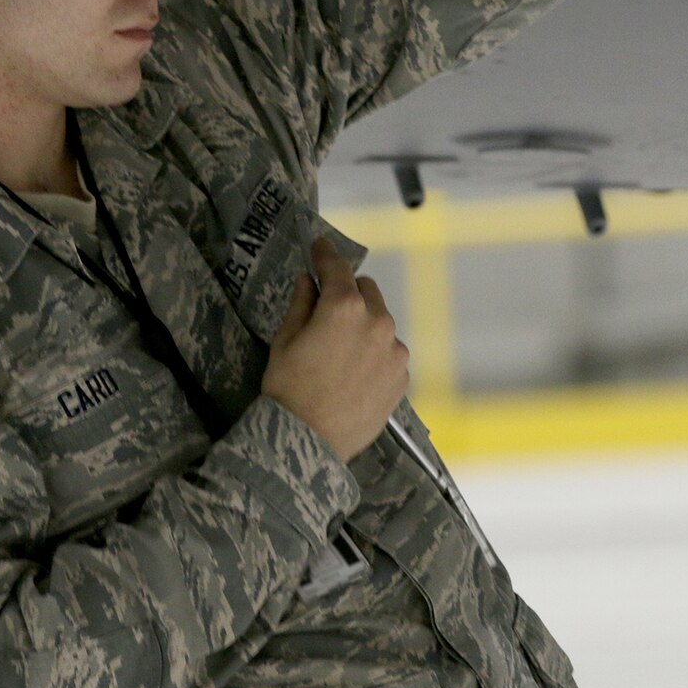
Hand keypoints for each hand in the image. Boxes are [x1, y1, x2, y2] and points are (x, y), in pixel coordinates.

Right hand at [260, 237, 409, 461]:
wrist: (307, 442)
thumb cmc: (288, 388)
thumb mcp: (285, 341)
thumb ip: (301, 304)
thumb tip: (308, 280)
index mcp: (345, 307)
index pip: (337, 268)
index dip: (325, 254)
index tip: (319, 245)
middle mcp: (378, 322)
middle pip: (366, 291)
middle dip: (347, 294)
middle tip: (326, 310)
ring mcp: (395, 351)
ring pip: (380, 323)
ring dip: (364, 325)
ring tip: (340, 352)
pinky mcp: (402, 376)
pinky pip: (388, 352)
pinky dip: (375, 354)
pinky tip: (354, 374)